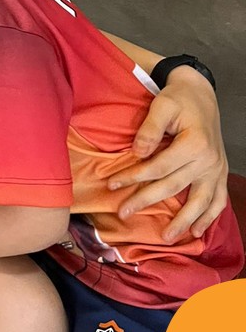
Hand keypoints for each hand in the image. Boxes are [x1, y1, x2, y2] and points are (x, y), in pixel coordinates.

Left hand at [108, 69, 227, 241]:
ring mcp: (216, 169)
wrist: (201, 94)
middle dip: (146, 201)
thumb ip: (150, 129)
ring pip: (199, 202)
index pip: (158, 168)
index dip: (134, 177)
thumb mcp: (162, 105)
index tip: (112, 184)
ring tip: (166, 237)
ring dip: (182, 221)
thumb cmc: (179, 99)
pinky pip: (218, 200)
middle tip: (124, 213)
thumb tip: (137, 153)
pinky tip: (198, 232)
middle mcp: (208, 161)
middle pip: (173, 187)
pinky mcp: (220, 172)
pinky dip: (209, 217)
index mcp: (194, 144)